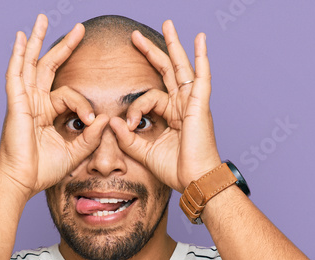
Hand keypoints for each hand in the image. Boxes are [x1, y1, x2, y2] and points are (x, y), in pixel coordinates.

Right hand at [0, 14, 109, 198]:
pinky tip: (22, 38)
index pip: (69, 95)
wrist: (23, 181)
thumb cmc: (43, 170)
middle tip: (80, 29)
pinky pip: (15, 75)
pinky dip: (18, 56)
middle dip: (64, 46)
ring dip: (38, 41)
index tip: (92, 119)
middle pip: (49, 66)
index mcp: (47, 113)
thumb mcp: (75, 152)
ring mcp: (24, 101)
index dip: (84, 104)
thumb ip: (91, 136)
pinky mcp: (16, 104)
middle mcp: (35, 102)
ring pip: (31, 64)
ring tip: (42, 19)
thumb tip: (105, 118)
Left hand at [108, 20, 222, 193]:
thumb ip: (128, 138)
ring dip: (173, 45)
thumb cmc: (177, 170)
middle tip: (135, 36)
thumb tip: (112, 122)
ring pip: (181, 67)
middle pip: (166, 71)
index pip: (149, 98)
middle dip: (151, 52)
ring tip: (167, 24)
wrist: (195, 181)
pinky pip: (202, 77)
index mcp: (172, 116)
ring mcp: (192, 103)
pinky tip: (200, 40)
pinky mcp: (200, 105)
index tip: (126, 124)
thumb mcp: (145, 153)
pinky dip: (202, 58)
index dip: (134, 107)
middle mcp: (183, 105)